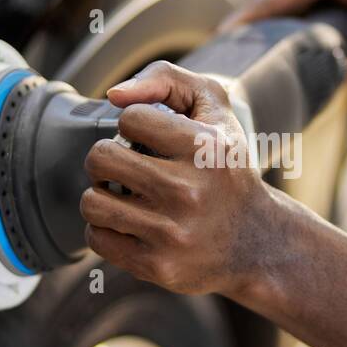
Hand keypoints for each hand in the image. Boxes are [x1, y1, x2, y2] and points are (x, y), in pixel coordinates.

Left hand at [80, 61, 278, 296]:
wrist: (256, 241)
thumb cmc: (226, 167)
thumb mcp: (215, 109)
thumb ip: (167, 80)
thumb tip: (114, 96)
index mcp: (204, 148)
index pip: (129, 118)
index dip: (133, 125)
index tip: (149, 139)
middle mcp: (188, 190)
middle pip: (99, 158)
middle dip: (106, 158)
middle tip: (124, 167)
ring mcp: (172, 233)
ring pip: (91, 202)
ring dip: (101, 195)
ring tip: (123, 195)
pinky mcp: (158, 266)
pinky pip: (97, 238)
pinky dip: (105, 229)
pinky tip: (128, 224)